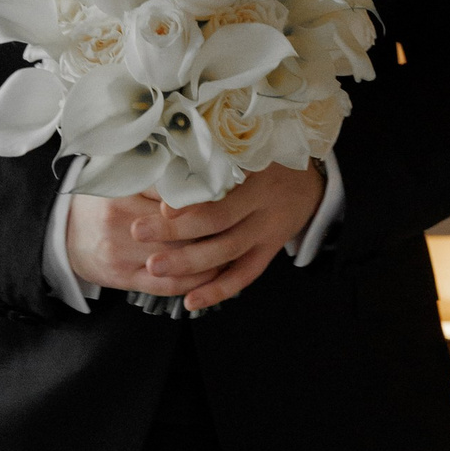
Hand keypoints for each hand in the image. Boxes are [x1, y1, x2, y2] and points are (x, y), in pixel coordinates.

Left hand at [67, 164, 325, 312]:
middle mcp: (264, 202)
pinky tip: (190, 302)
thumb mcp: (249, 148)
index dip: (191, 198)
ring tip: (153, 268)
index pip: (221, 186)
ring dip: (189, 263)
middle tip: (139, 232)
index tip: (161, 205)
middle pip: (218, 220)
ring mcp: (268, 230)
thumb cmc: (268, 158)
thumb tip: (165, 161)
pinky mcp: (269, 251)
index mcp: (257, 171)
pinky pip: (244, 275)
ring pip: (227, 252)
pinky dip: (218, 291)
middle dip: (176, 230)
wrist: (310, 182)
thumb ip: (215, 156)